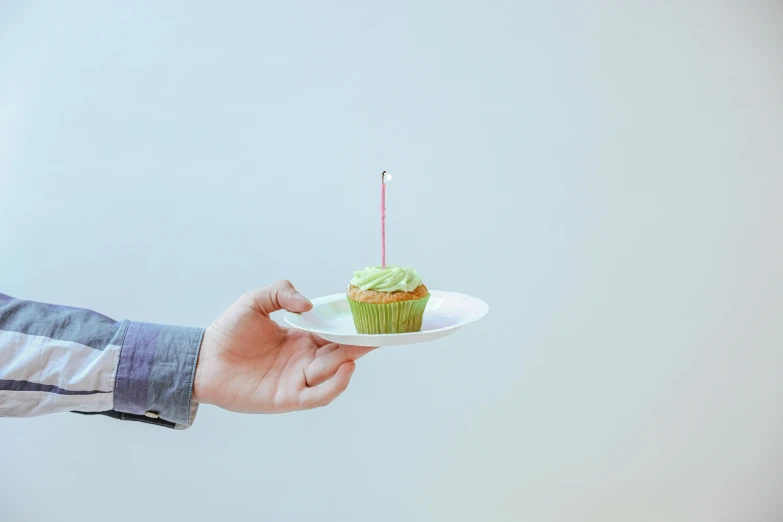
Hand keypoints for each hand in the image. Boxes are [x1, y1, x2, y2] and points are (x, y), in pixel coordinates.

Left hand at [193, 280, 373, 412]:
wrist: (202, 359)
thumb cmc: (229, 331)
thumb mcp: (255, 300)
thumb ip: (281, 292)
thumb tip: (308, 304)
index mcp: (301, 338)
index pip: (334, 333)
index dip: (351, 327)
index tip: (370, 316)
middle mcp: (304, 360)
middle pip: (339, 353)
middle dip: (360, 344)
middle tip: (380, 333)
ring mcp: (297, 380)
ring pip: (332, 374)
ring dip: (349, 362)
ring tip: (363, 347)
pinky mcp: (287, 398)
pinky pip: (316, 396)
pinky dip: (334, 385)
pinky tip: (345, 368)